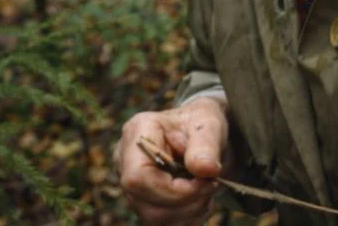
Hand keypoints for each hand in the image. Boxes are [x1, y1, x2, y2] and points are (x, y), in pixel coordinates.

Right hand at [114, 97, 229, 224]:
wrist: (201, 130)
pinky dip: (186, 218)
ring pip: (152, 217)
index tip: (206, 182)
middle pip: (144, 202)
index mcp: (136, 131)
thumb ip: (206, 145)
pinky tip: (200, 201)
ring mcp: (130, 183)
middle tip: (212, 186)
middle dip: (185, 203)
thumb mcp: (208, 123)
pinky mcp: (141, 199)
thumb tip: (206, 170)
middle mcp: (125, 160)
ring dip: (188, 213)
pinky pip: (160, 223)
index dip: (173, 190)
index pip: (138, 177)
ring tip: (207, 191)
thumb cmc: (200, 122)